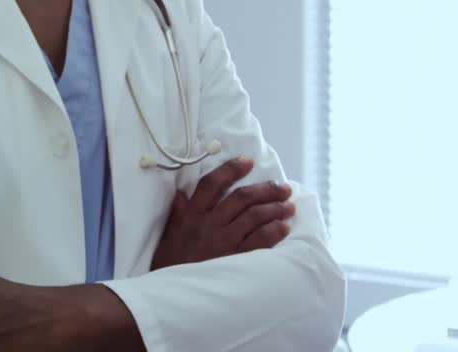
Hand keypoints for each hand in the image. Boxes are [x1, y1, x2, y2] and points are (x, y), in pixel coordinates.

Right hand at [151, 156, 295, 269]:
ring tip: (288, 206)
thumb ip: (178, 212)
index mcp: (191, 215)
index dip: (231, 169)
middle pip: (241, 198)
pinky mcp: (234, 260)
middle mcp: (208, 224)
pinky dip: (274, 232)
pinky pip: (259, 241)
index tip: (248, 161)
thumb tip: (182, 192)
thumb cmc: (169, 264)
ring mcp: (223, 242)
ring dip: (275, 209)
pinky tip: (284, 228)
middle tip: (282, 187)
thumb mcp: (169, 234)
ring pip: (254, 217)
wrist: (171, 296)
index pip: (212, 184)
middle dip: (265, 190)